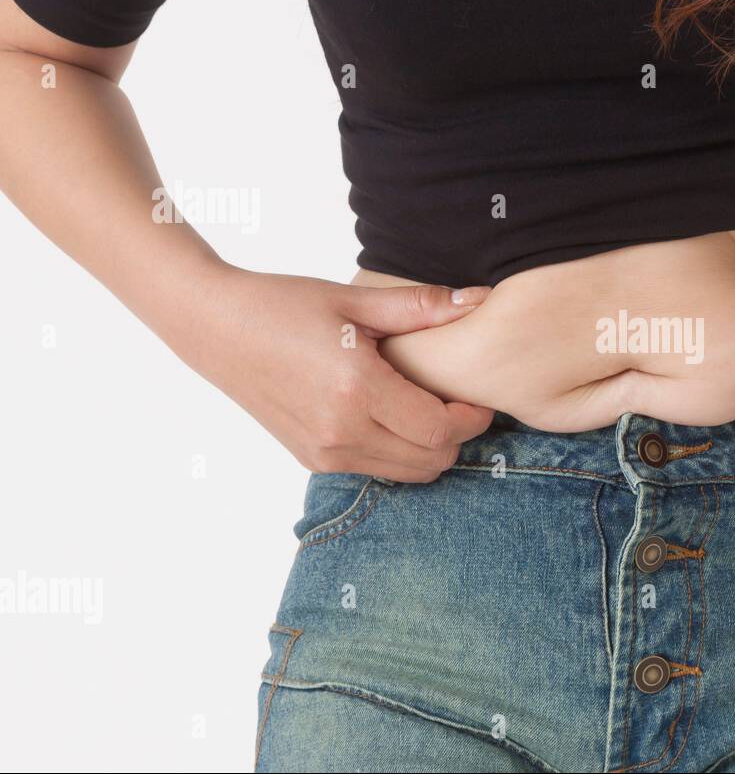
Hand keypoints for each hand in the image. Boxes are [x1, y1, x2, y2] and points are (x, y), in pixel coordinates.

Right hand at [174, 267, 494, 481]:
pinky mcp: (313, 460)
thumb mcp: (354, 300)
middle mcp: (341, 431)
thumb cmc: (283, 305)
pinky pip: (376, 470)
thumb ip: (421, 307)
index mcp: (356, 389)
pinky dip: (400, 453)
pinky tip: (394, 417)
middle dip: (456, 436)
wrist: (215, 327)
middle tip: (457, 403)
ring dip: (430, 449)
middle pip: (431, 461)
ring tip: (426, 408)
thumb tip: (480, 299)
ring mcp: (325, 452)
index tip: (475, 398)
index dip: (470, 418)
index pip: (438, 430)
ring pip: (408, 474)